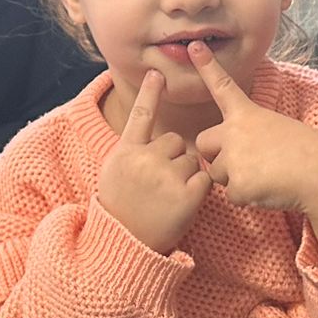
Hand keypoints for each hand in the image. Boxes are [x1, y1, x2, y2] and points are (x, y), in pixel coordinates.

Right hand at [96, 70, 211, 254]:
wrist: (126, 244)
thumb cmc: (121, 207)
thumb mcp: (115, 173)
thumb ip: (131, 151)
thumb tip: (148, 134)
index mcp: (125, 153)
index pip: (140, 116)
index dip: (149, 93)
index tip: (157, 73)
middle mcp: (145, 160)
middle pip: (175, 141)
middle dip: (173, 157)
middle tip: (160, 182)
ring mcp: (166, 177)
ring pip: (191, 161)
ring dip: (185, 175)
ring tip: (167, 197)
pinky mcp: (186, 195)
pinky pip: (203, 180)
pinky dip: (198, 191)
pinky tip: (181, 203)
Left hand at [190, 43, 317, 233]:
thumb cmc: (308, 153)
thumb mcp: (278, 128)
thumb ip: (251, 133)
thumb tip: (237, 154)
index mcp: (248, 114)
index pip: (223, 86)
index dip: (207, 66)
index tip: (194, 46)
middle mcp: (235, 132)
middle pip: (203, 143)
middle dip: (216, 154)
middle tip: (248, 161)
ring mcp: (233, 158)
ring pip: (216, 173)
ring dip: (234, 179)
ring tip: (266, 175)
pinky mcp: (237, 185)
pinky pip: (231, 196)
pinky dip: (248, 198)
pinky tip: (269, 189)